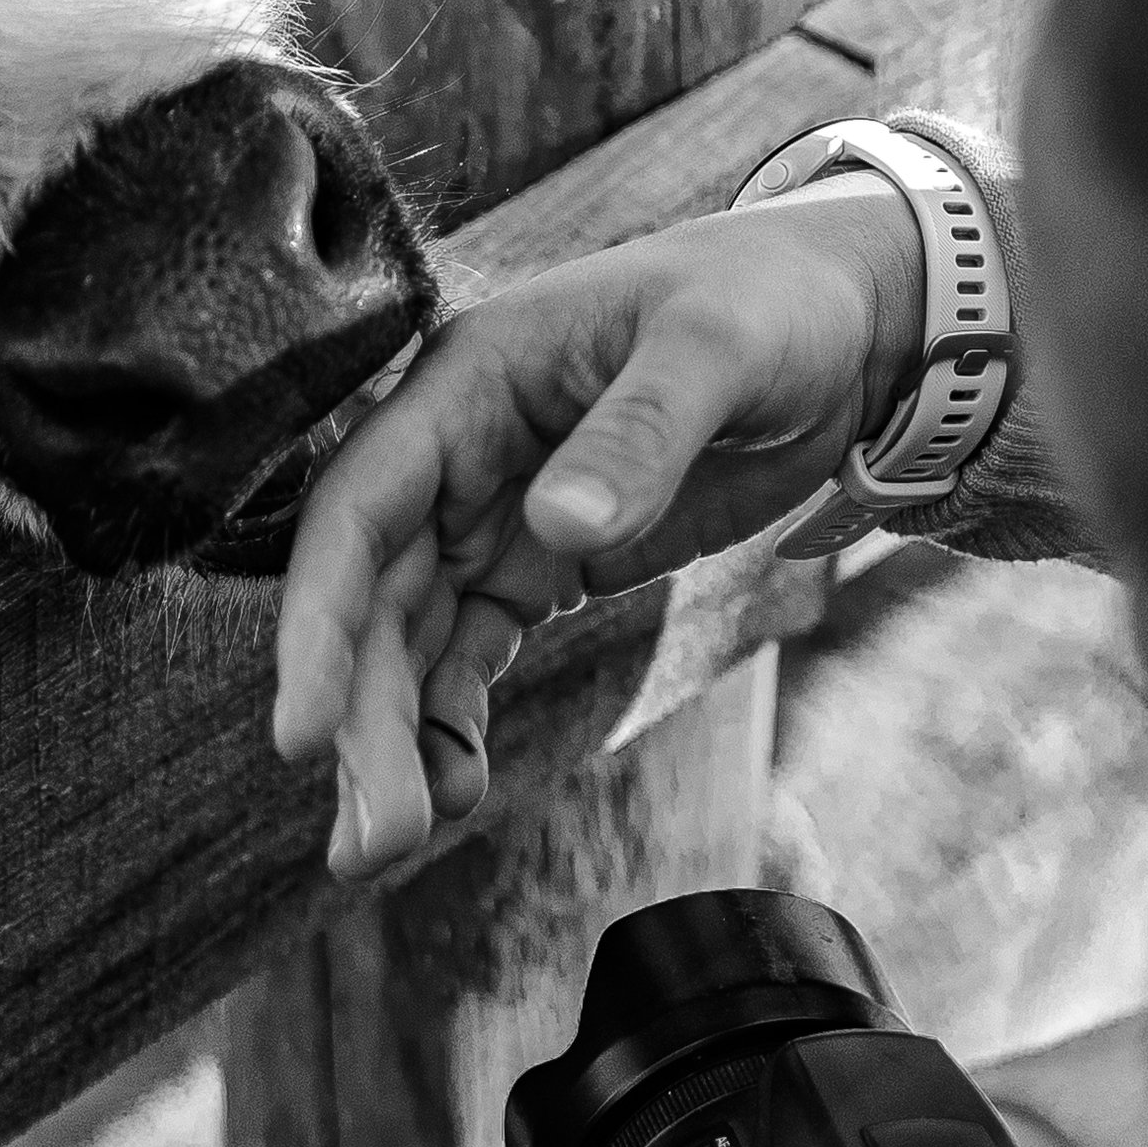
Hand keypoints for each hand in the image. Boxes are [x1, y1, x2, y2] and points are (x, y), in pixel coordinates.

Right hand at [272, 181, 922, 879]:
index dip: (318, 623)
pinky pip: (464, 656)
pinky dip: (449, 725)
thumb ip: (640, 431)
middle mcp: (455, 454)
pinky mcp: (536, 565)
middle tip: (369, 838)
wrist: (846, 325)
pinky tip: (451, 793)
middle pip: (372, 600)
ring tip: (387, 845)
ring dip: (392, 742)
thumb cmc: (772, 302)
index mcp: (467, 381)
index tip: (301, 732)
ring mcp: (490, 514)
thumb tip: (561, 527)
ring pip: (406, 642)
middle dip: (359, 719)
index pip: (358, 511)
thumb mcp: (717, 348)